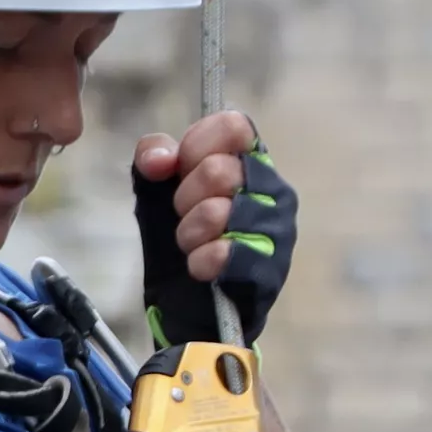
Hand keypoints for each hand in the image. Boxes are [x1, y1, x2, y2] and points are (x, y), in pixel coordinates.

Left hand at [133, 110, 295, 349]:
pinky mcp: (271, 271)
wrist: (186, 305)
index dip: (197, 145)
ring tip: (190, 243)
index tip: (179, 169)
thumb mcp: (157, 190)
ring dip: (190, 232)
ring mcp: (278, 232)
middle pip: (220, 170)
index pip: (234, 126)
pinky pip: (229, 254)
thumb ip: (153, 158)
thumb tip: (159, 159)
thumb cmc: (182, 237)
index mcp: (251, 161)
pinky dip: (202, 261)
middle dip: (184, 197)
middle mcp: (274, 190)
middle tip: (182, 215)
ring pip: (221, 213)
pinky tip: (200, 267)